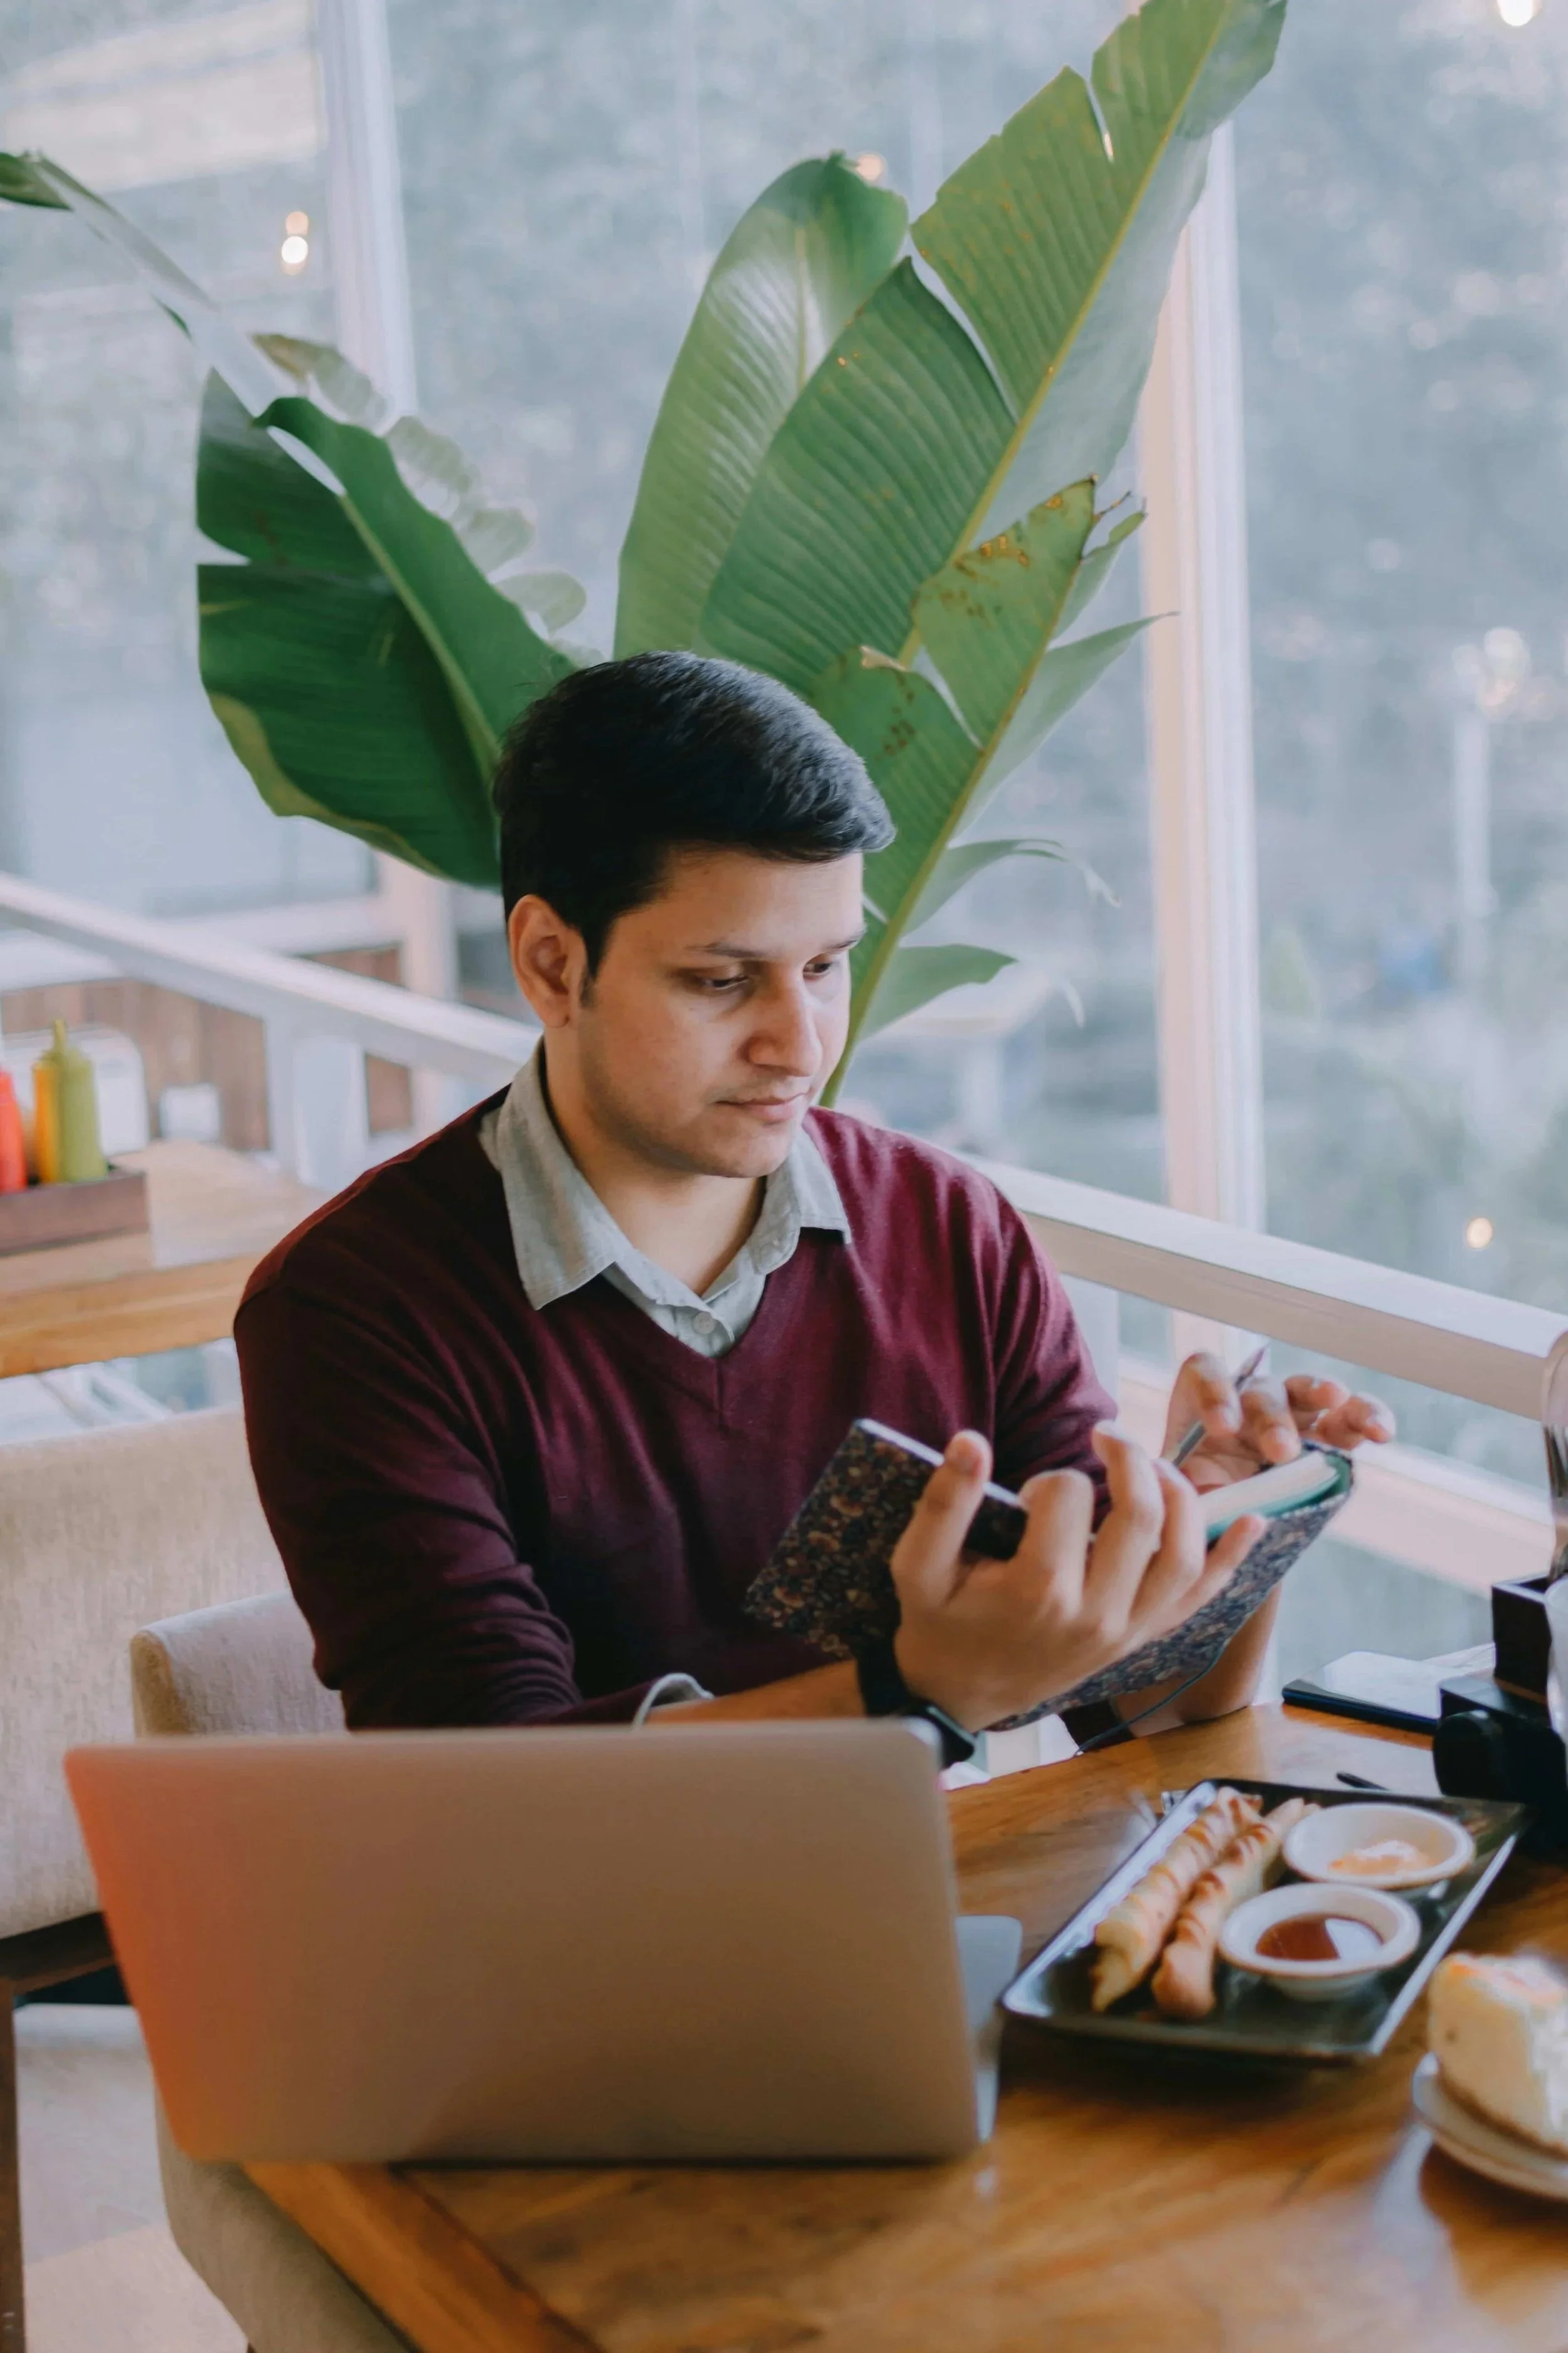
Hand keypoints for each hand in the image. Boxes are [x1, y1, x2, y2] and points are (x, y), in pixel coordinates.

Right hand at [888, 1424, 1263, 1731]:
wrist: (959, 1696)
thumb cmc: (938, 1623)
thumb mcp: (918, 1564)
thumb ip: (943, 1502)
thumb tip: (970, 1441)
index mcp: (1039, 1590)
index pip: (1070, 1498)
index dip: (1053, 1478)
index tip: (1029, 1492)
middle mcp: (1095, 1614)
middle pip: (1141, 1516)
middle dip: (1128, 1458)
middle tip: (1105, 1435)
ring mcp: (1127, 1630)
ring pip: (1183, 1553)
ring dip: (1180, 1495)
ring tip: (1152, 1464)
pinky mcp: (1142, 1638)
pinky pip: (1200, 1597)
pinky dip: (1230, 1558)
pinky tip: (1253, 1521)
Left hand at [1162, 1353, 1394, 1492]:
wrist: (1230, 1528)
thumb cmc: (1199, 1507)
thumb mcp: (1182, 1500)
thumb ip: (1188, 1493)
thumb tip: (1202, 1502)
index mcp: (1201, 1409)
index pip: (1204, 1374)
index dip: (1214, 1392)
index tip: (1221, 1427)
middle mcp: (1247, 1403)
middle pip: (1260, 1390)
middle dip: (1272, 1419)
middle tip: (1281, 1451)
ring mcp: (1291, 1415)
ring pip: (1307, 1390)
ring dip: (1321, 1392)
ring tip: (1336, 1400)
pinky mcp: (1329, 1438)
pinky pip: (1352, 1419)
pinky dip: (1368, 1418)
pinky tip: (1382, 1431)